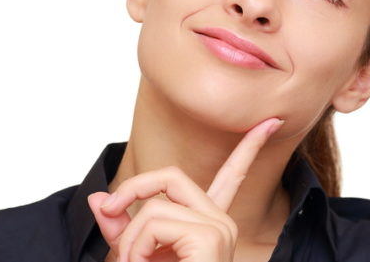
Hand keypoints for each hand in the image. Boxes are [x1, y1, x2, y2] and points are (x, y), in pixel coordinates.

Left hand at [87, 118, 284, 261]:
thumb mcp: (135, 257)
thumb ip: (121, 229)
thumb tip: (99, 198)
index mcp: (209, 224)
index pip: (232, 176)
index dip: (249, 147)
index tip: (270, 121)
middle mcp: (221, 222)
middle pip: (171, 176)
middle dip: (134, 187)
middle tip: (109, 210)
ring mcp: (219, 228)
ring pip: (154, 207)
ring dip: (129, 240)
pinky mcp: (210, 236)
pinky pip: (155, 220)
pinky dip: (135, 245)